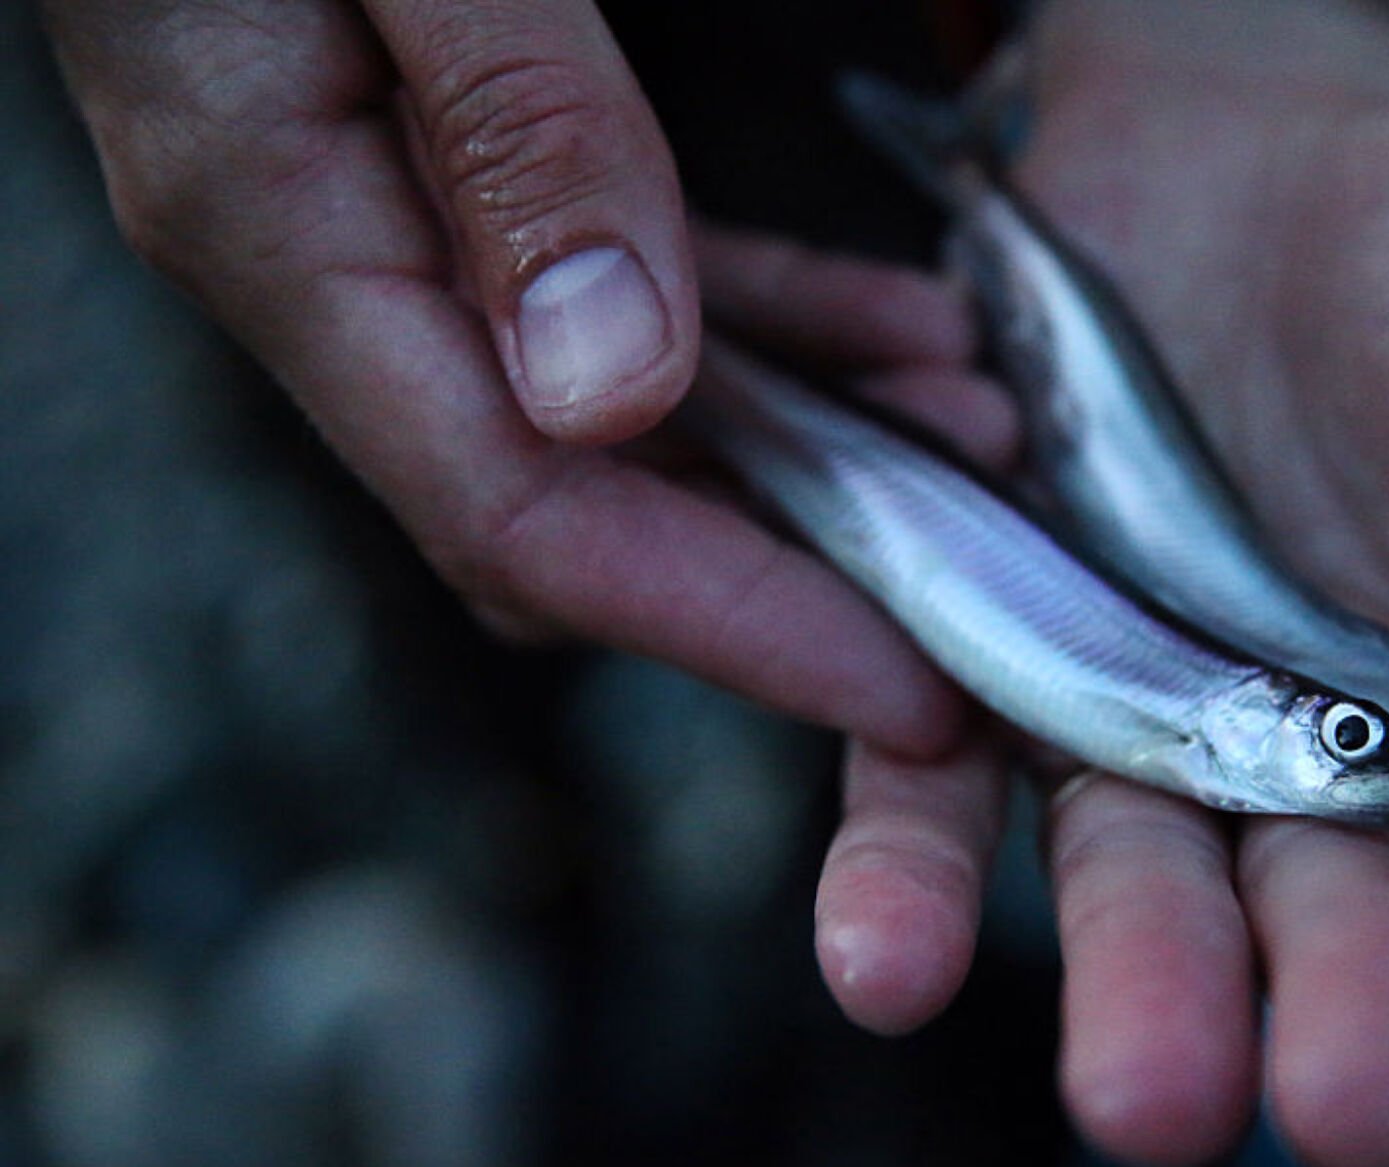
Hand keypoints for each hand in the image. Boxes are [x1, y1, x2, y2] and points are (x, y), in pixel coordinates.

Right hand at [41, 0, 980, 754]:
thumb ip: (509, 133)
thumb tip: (614, 384)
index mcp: (281, 222)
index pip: (521, 519)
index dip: (728, 624)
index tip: (905, 686)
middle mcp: (327, 256)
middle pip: (575, 511)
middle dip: (784, 571)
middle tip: (980, 585)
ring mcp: (385, 219)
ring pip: (618, 422)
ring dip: (808, 448)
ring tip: (974, 432)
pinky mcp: (449, 170)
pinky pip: (622, 304)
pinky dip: (774, 335)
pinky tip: (894, 333)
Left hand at [811, 0, 1388, 1166]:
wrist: (1258, 141)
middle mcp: (1324, 801)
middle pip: (1342, 957)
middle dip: (1352, 1027)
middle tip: (1348, 1108)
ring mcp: (1147, 748)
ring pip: (1143, 904)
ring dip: (1139, 996)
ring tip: (1138, 1096)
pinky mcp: (989, 676)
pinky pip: (938, 799)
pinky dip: (911, 879)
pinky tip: (888, 959)